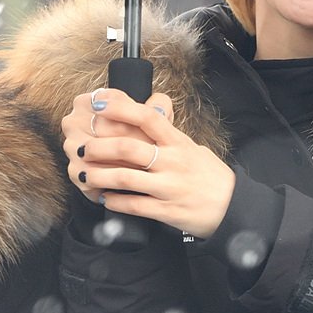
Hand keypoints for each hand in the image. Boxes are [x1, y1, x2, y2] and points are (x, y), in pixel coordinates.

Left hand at [60, 88, 235, 238]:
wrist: (232, 208)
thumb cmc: (209, 175)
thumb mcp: (192, 148)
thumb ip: (168, 134)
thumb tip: (148, 110)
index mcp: (178, 142)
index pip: (147, 117)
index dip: (120, 107)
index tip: (98, 102)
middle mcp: (172, 162)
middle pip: (128, 148)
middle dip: (98, 147)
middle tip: (80, 147)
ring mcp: (168, 187)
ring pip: (125, 179)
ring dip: (98, 176)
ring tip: (84, 174)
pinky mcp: (166, 211)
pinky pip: (133, 205)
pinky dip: (113, 202)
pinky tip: (103, 198)